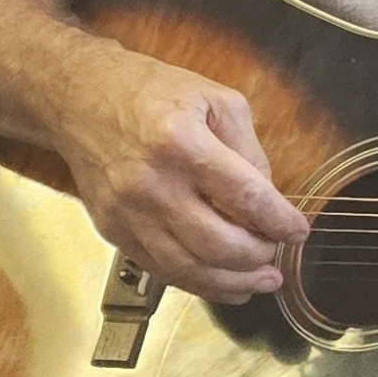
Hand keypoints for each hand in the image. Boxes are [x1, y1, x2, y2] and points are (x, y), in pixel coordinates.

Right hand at [51, 47, 309, 303]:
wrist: (79, 98)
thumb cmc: (151, 93)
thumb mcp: (215, 99)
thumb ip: (249, 149)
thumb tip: (268, 198)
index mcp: (182, 142)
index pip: (245, 196)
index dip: (279, 221)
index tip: (298, 231)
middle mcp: (152, 183)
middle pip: (217, 243)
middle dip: (257, 256)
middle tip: (276, 256)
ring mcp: (128, 212)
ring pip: (188, 268)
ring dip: (232, 282)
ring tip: (262, 281)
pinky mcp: (113, 230)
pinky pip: (161, 269)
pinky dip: (198, 283)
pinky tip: (225, 283)